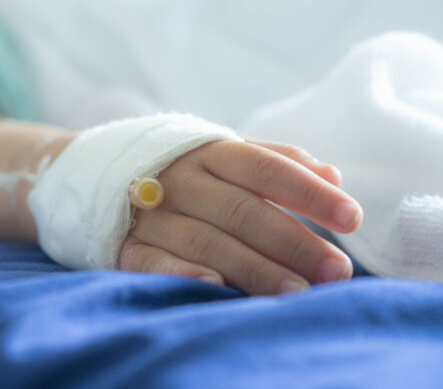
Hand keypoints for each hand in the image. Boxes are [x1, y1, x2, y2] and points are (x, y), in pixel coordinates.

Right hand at [117, 137, 361, 295]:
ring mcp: (149, 213)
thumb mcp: (221, 150)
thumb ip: (275, 160)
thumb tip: (333, 173)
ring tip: (298, 292)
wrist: (91, 171)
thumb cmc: (177, 166)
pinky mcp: (124, 245)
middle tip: (336, 270)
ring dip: (254, 267)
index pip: (265, 168)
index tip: (351, 216)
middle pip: (242, 210)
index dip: (308, 192)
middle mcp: (179, 179)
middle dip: (293, 241)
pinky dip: (183, 272)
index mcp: (208, 151)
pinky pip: (153, 261)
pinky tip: (216, 285)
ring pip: (207, 240)